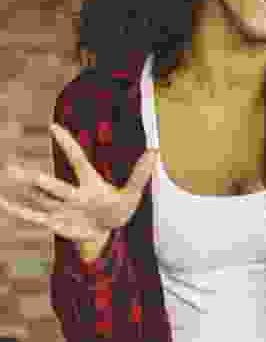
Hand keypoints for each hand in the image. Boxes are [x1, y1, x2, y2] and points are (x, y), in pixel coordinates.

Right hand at [0, 123, 157, 243]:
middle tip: (24, 172)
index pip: (77, 159)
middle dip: (41, 182)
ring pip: (42, 199)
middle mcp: (72, 192)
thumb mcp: (132, 194)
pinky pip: (34, 216)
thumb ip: (141, 174)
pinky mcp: (56, 222)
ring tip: (10, 176)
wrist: (105, 233)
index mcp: (90, 182)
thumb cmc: (118, 209)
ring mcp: (62, 207)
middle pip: (56, 187)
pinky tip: (3, 203)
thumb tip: (155, 149)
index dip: (67, 144)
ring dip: (27, 193)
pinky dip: (18, 211)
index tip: (53, 126)